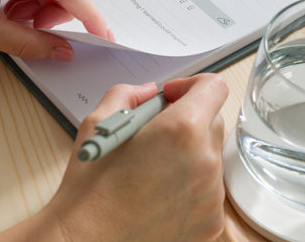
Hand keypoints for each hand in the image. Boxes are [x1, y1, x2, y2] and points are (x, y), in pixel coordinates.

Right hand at [47, 73, 227, 241]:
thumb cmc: (91, 188)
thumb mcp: (99, 122)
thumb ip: (129, 93)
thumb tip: (149, 92)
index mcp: (180, 130)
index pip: (214, 87)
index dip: (193, 84)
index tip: (173, 96)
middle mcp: (204, 161)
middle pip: (213, 118)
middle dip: (189, 115)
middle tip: (158, 129)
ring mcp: (211, 194)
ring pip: (212, 152)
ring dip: (191, 148)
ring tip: (156, 163)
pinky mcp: (211, 219)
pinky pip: (210, 184)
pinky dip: (192, 178)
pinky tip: (162, 187)